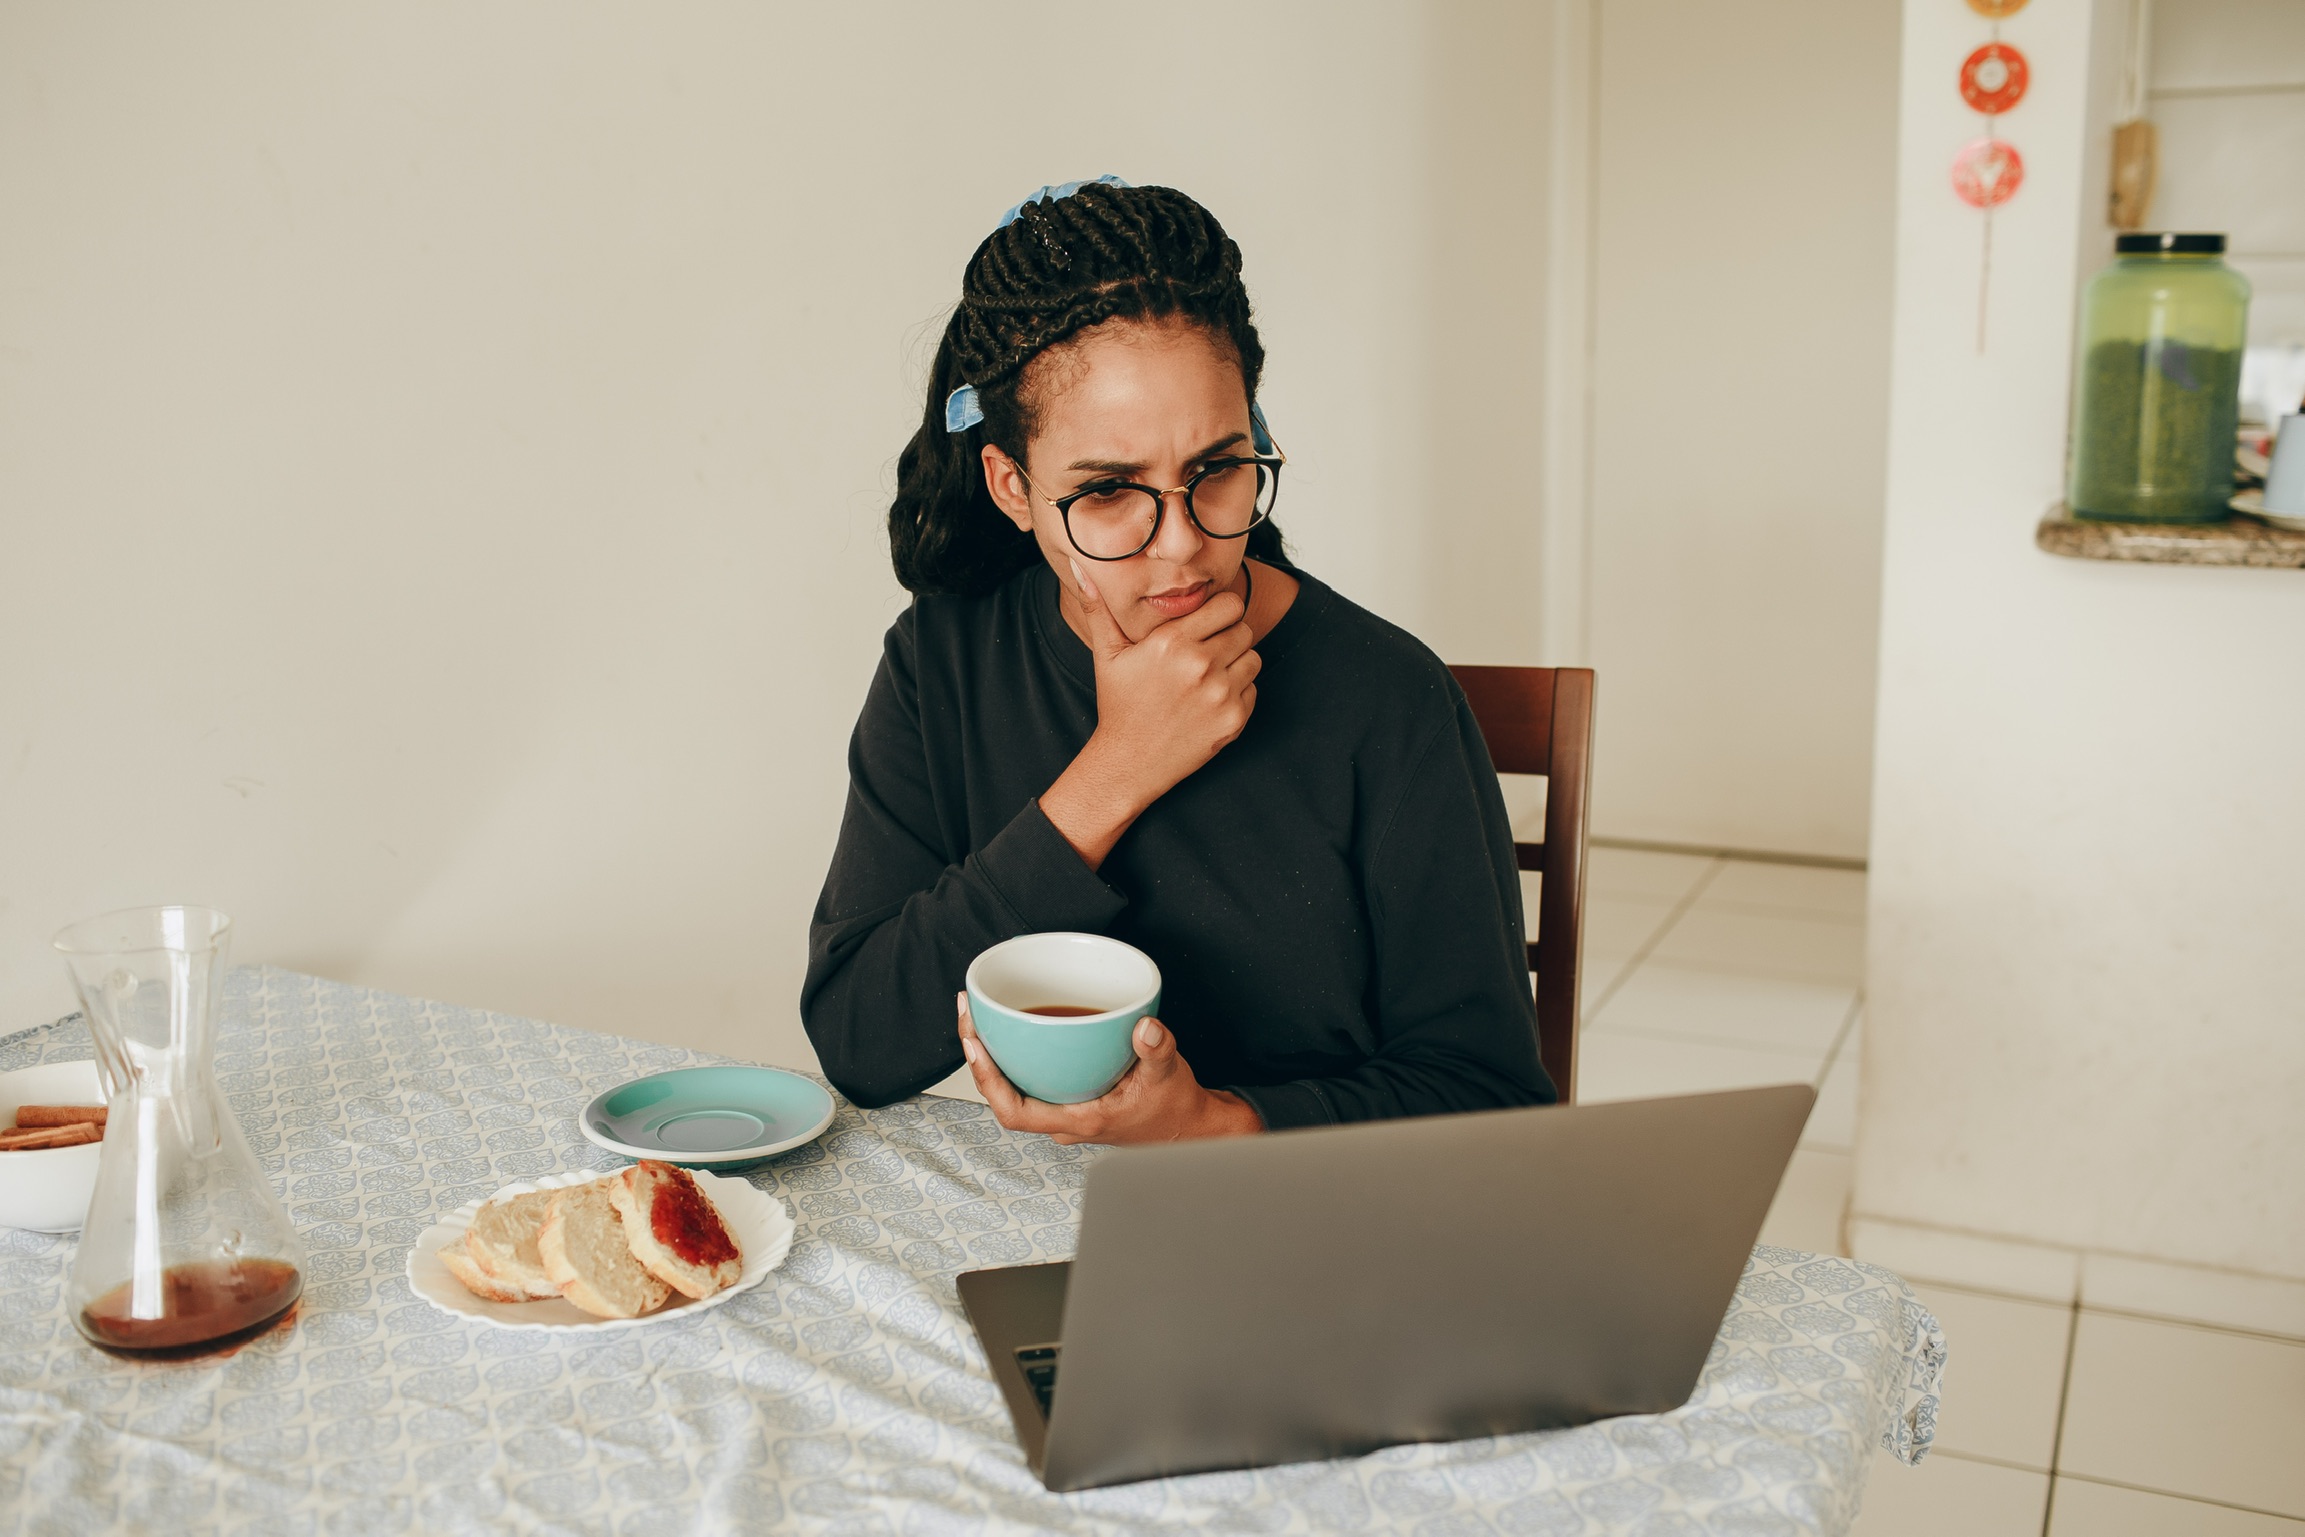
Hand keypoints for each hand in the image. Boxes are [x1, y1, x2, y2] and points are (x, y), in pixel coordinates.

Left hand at [956, 992, 1262, 1144]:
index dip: (987, 1080)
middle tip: (968, 1013)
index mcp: (1079, 1121)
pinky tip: (1013, 1028)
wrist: (1188, 1128)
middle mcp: (1064, 1122)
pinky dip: (1017, 1057)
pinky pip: (1032, 1082)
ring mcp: (1065, 1114)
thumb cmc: (1174, 1108)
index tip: (974, 1043)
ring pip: (1015, 1089)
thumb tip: (1145, 1026)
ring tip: (979, 1015)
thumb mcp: (1169, 1074)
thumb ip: (1158, 1050)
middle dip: (980, 1056)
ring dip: (994, 1056)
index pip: (1015, 1112)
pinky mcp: (1071, 1101)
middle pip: (1004, 1096)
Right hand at [1039, 560, 1260, 867]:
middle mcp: (1200, 665)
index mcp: (1172, 641)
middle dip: (1229, 636)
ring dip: (1237, 663)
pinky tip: (1210, 701)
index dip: (1221, 610)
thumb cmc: (1119, 704)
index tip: (1209, 622)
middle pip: (1244, 629)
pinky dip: (1238, 693)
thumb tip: (1082, 568)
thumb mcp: (1107, 655)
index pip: (1228, 604)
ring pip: (1253, 658)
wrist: (1129, 762)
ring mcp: (1220, 694)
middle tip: (1207, 652)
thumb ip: (1100, 608)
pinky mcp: (1234, 720)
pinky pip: (1252, 689)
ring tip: (1208, 676)